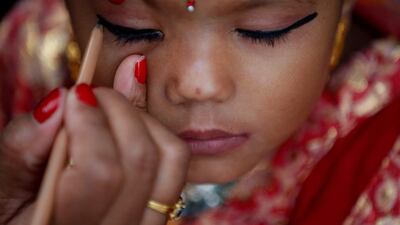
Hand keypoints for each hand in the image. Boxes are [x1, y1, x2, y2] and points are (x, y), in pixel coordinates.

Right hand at [0, 55, 189, 224]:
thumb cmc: (20, 215)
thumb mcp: (3, 190)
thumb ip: (21, 148)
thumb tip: (59, 100)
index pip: (101, 172)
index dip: (91, 124)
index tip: (75, 95)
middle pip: (140, 159)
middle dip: (118, 111)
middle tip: (91, 94)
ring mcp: (146, 222)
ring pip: (169, 157)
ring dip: (141, 118)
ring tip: (110, 109)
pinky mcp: (161, 210)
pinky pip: (176, 163)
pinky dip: (158, 131)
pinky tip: (131, 124)